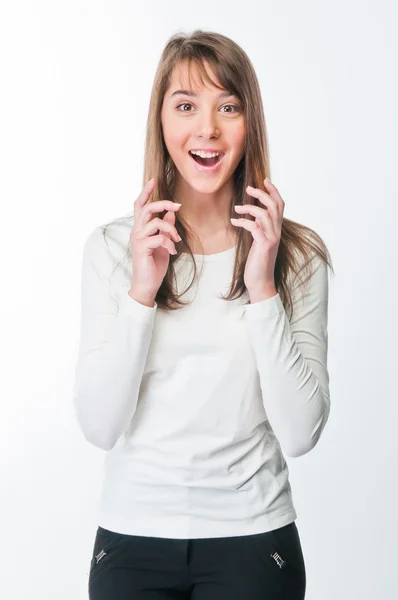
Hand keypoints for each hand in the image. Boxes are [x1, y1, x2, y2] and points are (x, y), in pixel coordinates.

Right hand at [129, 178, 181, 300]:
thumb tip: (172, 213)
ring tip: (177, 240)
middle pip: (147, 208)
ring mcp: (138, 239)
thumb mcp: (164, 243)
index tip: (154, 180)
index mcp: (140, 228)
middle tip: (178, 205)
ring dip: (171, 229)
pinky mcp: (142, 248)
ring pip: (156, 222)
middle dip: (163, 203)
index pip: (140, 206)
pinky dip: (169, 244)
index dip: (146, 192)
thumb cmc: (154, 265)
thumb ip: (166, 228)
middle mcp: (136, 231)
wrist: (147, 284)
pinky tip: (172, 251)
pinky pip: (159, 238)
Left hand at [230, 178, 283, 296]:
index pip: (280, 205)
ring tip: (236, 209)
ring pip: (264, 214)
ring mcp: (272, 238)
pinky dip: (243, 221)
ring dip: (249, 207)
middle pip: (274, 205)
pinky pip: (254, 227)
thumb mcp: (259, 242)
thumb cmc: (258, 263)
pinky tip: (234, 221)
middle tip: (248, 188)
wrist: (261, 283)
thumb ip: (259, 229)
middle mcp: (277, 232)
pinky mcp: (264, 245)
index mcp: (277, 230)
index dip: (274, 191)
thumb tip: (252, 216)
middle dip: (262, 193)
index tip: (264, 181)